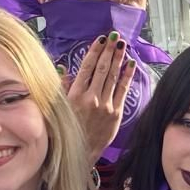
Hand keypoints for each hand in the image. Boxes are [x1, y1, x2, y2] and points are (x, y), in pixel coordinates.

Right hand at [67, 35, 138, 168]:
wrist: (80, 153)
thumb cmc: (66, 129)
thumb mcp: (58, 108)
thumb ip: (62, 87)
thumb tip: (63, 68)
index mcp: (75, 95)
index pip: (86, 67)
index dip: (94, 51)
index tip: (100, 39)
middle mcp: (91, 98)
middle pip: (102, 68)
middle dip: (109, 50)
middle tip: (114, 35)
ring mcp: (105, 105)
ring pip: (113, 77)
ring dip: (118, 59)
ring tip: (122, 44)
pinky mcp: (116, 113)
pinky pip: (123, 90)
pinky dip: (127, 76)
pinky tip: (131, 64)